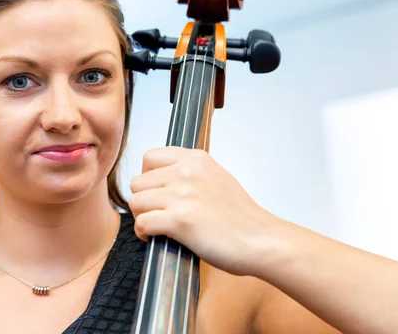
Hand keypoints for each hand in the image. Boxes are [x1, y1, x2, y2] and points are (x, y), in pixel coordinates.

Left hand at [128, 146, 282, 275]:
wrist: (261, 240)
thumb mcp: (217, 177)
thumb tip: (164, 180)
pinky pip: (142, 223)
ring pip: (136, 201)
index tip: (157, 192)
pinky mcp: (180, 220)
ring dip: (141, 217)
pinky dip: (143, 233)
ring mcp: (182, 195)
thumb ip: (191, 173)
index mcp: (196, 159)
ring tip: (155, 227)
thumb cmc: (241, 217)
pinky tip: (155, 238)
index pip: (149, 157)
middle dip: (142, 201)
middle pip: (138, 182)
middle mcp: (186, 172)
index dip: (148, 177)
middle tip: (155, 214)